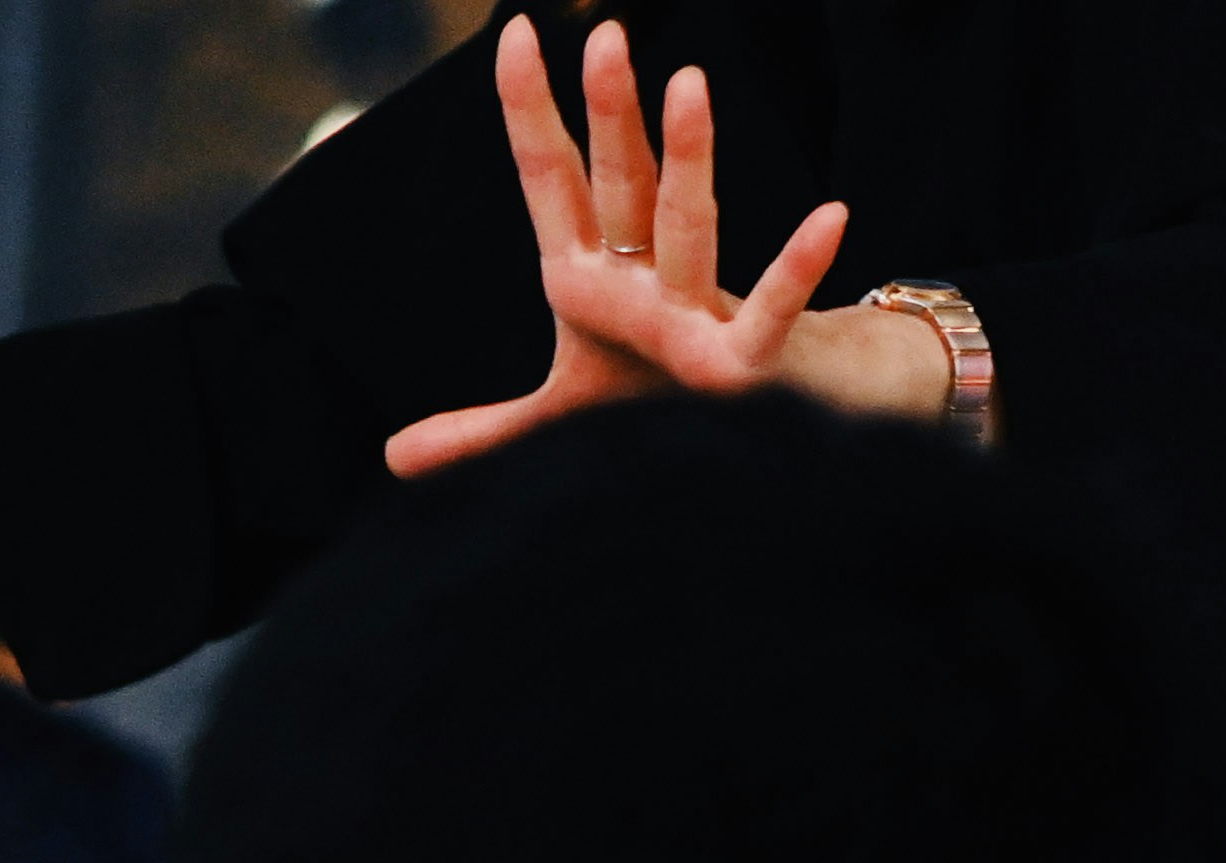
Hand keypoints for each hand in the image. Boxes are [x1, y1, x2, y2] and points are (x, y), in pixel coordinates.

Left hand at [377, 21, 854, 477]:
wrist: (743, 453)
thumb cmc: (654, 411)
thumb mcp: (559, 421)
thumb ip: (482, 435)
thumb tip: (395, 458)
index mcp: (587, 281)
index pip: (551, 182)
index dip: (528, 112)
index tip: (514, 34)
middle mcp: (639, 281)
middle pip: (620, 182)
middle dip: (610, 112)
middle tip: (604, 33)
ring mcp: (692, 315)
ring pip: (686, 226)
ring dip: (686, 159)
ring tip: (687, 83)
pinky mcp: (742, 365)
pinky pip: (771, 311)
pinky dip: (797, 269)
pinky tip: (830, 217)